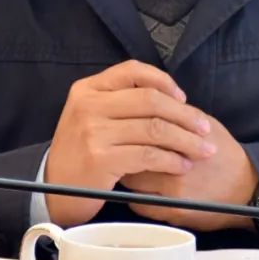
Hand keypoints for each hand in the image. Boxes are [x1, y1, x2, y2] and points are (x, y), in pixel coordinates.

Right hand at [44, 60, 216, 225]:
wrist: (54, 188)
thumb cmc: (80, 152)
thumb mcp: (89, 116)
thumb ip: (119, 102)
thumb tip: (170, 97)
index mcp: (88, 88)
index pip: (133, 71)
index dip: (164, 82)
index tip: (183, 98)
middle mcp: (88, 105)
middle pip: (150, 100)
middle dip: (184, 114)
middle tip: (205, 128)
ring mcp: (93, 131)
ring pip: (154, 128)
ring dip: (185, 140)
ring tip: (202, 149)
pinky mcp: (101, 159)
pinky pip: (147, 154)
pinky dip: (171, 159)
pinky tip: (182, 164)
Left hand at [121, 113, 257, 230]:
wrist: (246, 188)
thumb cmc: (223, 153)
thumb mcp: (205, 124)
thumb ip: (175, 114)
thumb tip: (146, 103)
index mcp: (183, 138)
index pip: (139, 130)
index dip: (130, 129)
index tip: (127, 131)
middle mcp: (176, 165)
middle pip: (131, 155)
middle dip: (125, 152)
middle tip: (124, 150)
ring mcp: (173, 191)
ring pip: (131, 181)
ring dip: (127, 175)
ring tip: (131, 170)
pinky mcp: (172, 211)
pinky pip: (138, 204)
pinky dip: (135, 196)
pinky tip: (141, 190)